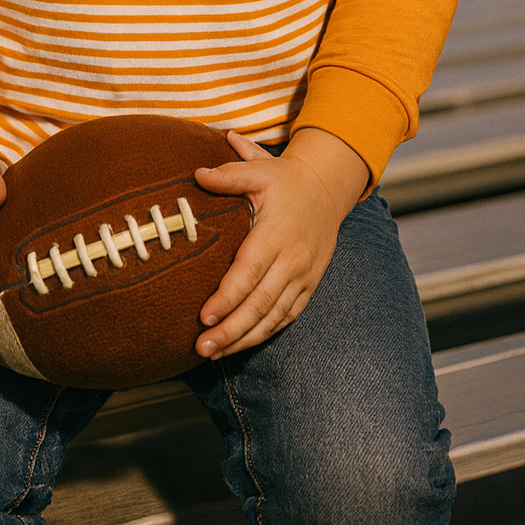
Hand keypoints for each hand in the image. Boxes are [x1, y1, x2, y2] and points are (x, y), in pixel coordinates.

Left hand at [193, 127, 368, 360]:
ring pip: (273, 316)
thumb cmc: (285, 181)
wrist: (326, 189)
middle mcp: (292, 260)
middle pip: (260, 303)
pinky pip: (287, 316)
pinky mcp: (309, 286)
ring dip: (244, 338)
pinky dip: (264, 333)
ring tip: (214, 353)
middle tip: (202, 347)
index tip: (204, 316)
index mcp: (276, 234)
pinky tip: (241, 343)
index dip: (227, 298)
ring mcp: (303, 276)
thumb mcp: (259, 170)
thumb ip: (229, 175)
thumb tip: (198, 174)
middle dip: (231, 329)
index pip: (250, 272)